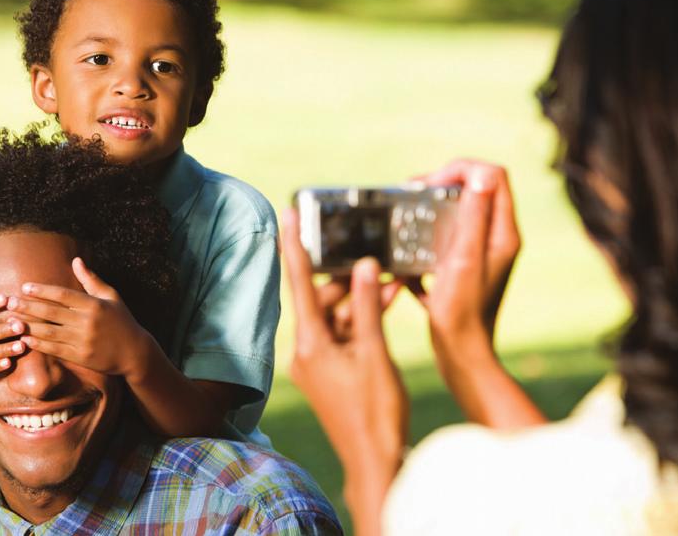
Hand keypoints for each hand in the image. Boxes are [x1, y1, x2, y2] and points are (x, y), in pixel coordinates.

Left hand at [9, 257, 152, 378]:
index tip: (25, 286)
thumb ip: (91, 279)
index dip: (43, 290)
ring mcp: (83, 341)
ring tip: (12, 320)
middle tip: (10, 301)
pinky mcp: (81, 357)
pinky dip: (39, 344)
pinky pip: (55, 350)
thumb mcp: (111, 296)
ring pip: (50, 332)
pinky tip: (25, 338)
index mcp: (94, 305)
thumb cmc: (122, 320)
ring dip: (29, 325)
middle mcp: (87, 322)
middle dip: (29, 307)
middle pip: (52, 313)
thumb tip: (76, 260)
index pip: (63, 295)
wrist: (134, 352)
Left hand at [282, 209, 406, 528]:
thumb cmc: (375, 412)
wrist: (375, 462)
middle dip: (348, 280)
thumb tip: (364, 266)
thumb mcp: (374, 353)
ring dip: (360, 300)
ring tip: (390, 282)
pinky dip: (361, 321)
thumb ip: (368, 307)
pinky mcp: (329, 373)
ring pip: (335, 317)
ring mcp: (316, 364)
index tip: (287, 215)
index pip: (299, 284)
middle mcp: (305, 352)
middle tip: (373, 260)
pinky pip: (342, 335)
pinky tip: (386, 303)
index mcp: (310, 345)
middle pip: (321, 299)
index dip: (294, 246)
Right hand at [406, 161, 544, 428]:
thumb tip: (481, 174)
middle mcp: (496, 240)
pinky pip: (443, 242)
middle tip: (410, 195)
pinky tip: (407, 259)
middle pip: (474, 191)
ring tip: (404, 219)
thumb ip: (473, 216)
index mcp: (502, 233)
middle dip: (440, 186)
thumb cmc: (461, 314)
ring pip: (456, 215)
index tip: (429, 185)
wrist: (461, 358)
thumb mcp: (463, 260)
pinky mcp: (463, 271)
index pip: (493, 175)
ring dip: (429, 212)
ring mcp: (480, 256)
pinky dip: (424, 242)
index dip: (460, 170)